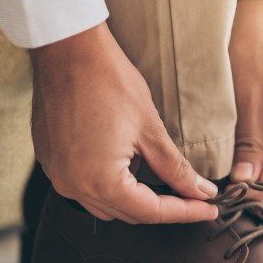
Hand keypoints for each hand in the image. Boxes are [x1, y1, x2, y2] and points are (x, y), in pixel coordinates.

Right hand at [30, 22, 218, 223]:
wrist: (67, 49)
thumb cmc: (109, 81)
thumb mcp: (151, 130)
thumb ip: (176, 169)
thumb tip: (201, 192)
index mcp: (100, 181)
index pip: (152, 212)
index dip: (186, 213)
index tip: (211, 211)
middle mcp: (73, 186)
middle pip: (129, 214)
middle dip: (165, 208)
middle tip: (196, 198)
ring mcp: (58, 175)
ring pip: (108, 205)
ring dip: (139, 201)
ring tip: (169, 187)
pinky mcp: (52, 162)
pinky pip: (87, 188)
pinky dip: (114, 187)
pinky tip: (135, 170)